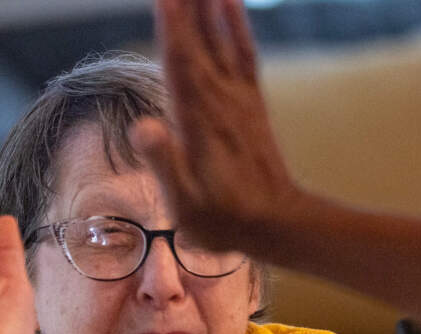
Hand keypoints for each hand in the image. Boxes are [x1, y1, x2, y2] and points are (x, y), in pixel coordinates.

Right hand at [133, 0, 299, 252]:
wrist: (277, 223)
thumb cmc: (224, 220)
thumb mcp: (185, 205)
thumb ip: (164, 164)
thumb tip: (144, 127)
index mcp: (197, 121)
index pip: (178, 61)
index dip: (169, 24)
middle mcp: (219, 100)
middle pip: (198, 38)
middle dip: (186, 3)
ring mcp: (238, 99)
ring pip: (221, 37)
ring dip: (208, 2)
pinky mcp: (252, 102)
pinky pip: (243, 52)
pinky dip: (236, 22)